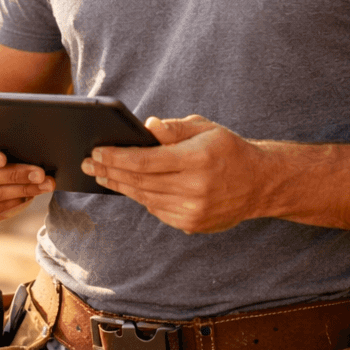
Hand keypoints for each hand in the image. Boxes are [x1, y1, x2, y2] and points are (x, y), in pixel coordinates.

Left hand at [81, 115, 266, 233]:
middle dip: (110, 171)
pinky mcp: (192, 224)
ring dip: (120, 186)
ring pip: (145, 198)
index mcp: (197, 160)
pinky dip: (142, 197)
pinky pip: (157, 210)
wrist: (260, 183)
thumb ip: (174, 128)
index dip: (117, 157)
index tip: (97, 151)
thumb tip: (146, 125)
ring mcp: (194, 211)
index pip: (145, 161)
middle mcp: (195, 188)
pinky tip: (129, 187)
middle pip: (140, 182)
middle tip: (89, 164)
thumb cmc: (228, 149)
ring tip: (102, 174)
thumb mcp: (205, 128)